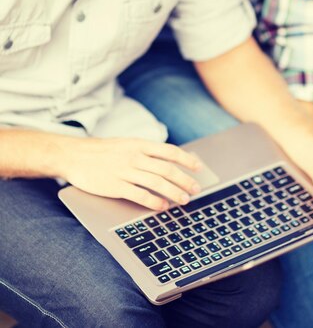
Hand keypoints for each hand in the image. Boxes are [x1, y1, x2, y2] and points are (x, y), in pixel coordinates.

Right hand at [62, 137, 201, 209]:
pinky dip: (154, 202)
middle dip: (184, 180)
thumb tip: (168, 159)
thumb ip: (146, 150)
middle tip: (195, 189)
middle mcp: (135, 156)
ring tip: (184, 200)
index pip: (170, 151)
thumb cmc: (102, 151)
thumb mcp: (127, 143)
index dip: (187, 160)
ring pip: (157, 183)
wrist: (75, 155)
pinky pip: (140, 195)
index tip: (198, 168)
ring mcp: (125, 171)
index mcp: (139, 144)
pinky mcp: (116, 186)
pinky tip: (163, 207)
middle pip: (167, 169)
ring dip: (174, 193)